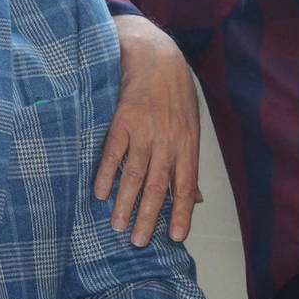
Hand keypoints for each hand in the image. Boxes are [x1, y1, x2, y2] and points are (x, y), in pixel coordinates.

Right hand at [95, 15, 201, 245]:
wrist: (156, 56)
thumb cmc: (175, 96)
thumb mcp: (190, 127)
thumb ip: (188, 164)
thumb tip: (198, 199)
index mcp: (187, 144)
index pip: (186, 185)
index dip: (181, 212)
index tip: (175, 237)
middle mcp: (167, 140)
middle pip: (158, 185)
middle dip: (147, 216)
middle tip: (137, 242)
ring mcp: (144, 130)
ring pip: (134, 174)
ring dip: (125, 202)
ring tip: (116, 225)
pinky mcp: (122, 120)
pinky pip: (113, 152)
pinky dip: (106, 173)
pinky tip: (100, 193)